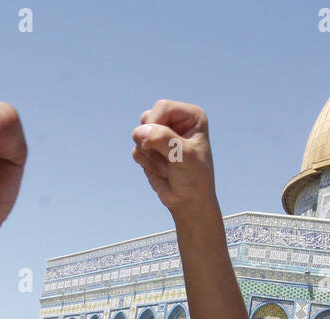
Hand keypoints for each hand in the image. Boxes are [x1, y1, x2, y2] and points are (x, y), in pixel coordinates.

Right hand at [131, 100, 217, 215]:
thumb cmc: (194, 177)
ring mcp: (160, 135)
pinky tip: (161, 170)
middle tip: (169, 159)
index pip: (162, 107)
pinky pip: (135, 149)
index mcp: (190, 116)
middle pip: (147, 118)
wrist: (189, 201)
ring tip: (167, 166)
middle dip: (152, 142)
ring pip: (138, 134)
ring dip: (149, 155)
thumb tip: (141, 132)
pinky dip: (145, 162)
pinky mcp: (149, 149)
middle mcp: (174, 121)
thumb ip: (164, 139)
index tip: (161, 145)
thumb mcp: (184, 156)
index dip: (156, 124)